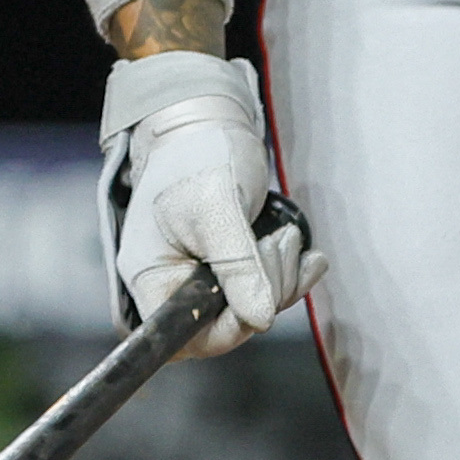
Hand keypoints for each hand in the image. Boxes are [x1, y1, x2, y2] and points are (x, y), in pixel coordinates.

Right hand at [97, 52, 318, 357]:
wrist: (208, 120)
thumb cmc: (200, 153)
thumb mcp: (218, 205)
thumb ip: (237, 263)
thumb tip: (259, 319)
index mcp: (150, 276)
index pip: (182, 339)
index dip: (226, 331)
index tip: (258, 300)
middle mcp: (170, 284)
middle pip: (224, 327)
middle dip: (264, 291)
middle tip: (280, 243)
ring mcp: (198, 278)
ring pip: (250, 310)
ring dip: (281, 280)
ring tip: (288, 237)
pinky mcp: (227, 269)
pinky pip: (262, 293)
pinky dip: (289, 277)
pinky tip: (309, 257)